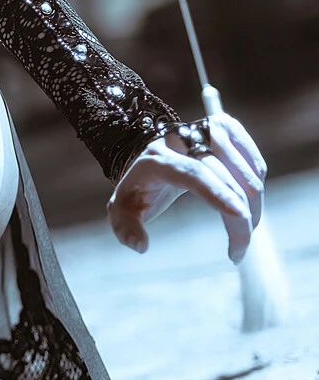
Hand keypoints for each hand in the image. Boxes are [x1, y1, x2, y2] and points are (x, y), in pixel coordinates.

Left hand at [108, 113, 265, 262]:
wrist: (151, 154)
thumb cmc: (139, 187)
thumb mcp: (122, 210)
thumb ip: (126, 229)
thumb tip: (141, 246)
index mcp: (159, 159)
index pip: (193, 174)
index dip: (218, 193)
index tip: (239, 215)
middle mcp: (186, 138)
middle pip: (226, 180)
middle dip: (240, 219)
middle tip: (239, 250)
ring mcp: (210, 129)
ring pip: (247, 174)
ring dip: (253, 208)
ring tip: (243, 233)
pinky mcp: (229, 128)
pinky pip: (256, 166)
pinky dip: (256, 190)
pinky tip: (247, 208)